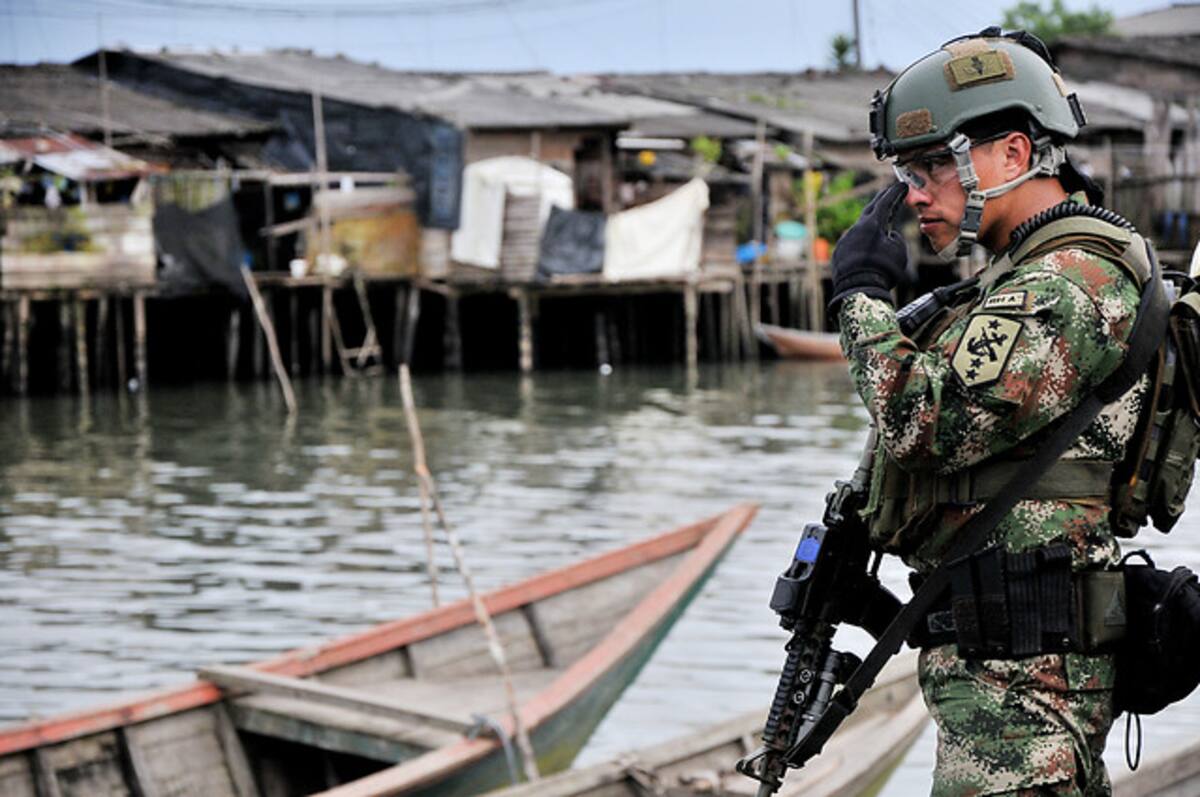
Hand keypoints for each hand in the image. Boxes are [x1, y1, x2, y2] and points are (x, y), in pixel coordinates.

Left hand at [829, 182, 909, 310]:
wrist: (859, 289)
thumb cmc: (882, 270)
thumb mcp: (898, 251)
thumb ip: (895, 238)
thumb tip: (888, 235)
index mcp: (871, 224)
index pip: (885, 203)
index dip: (895, 193)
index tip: (902, 186)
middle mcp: (855, 229)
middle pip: (870, 210)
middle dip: (881, 201)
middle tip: (888, 193)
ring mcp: (845, 240)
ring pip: (859, 228)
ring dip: (870, 225)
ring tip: (880, 222)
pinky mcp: (839, 253)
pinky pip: (852, 243)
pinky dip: (861, 241)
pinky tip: (866, 246)